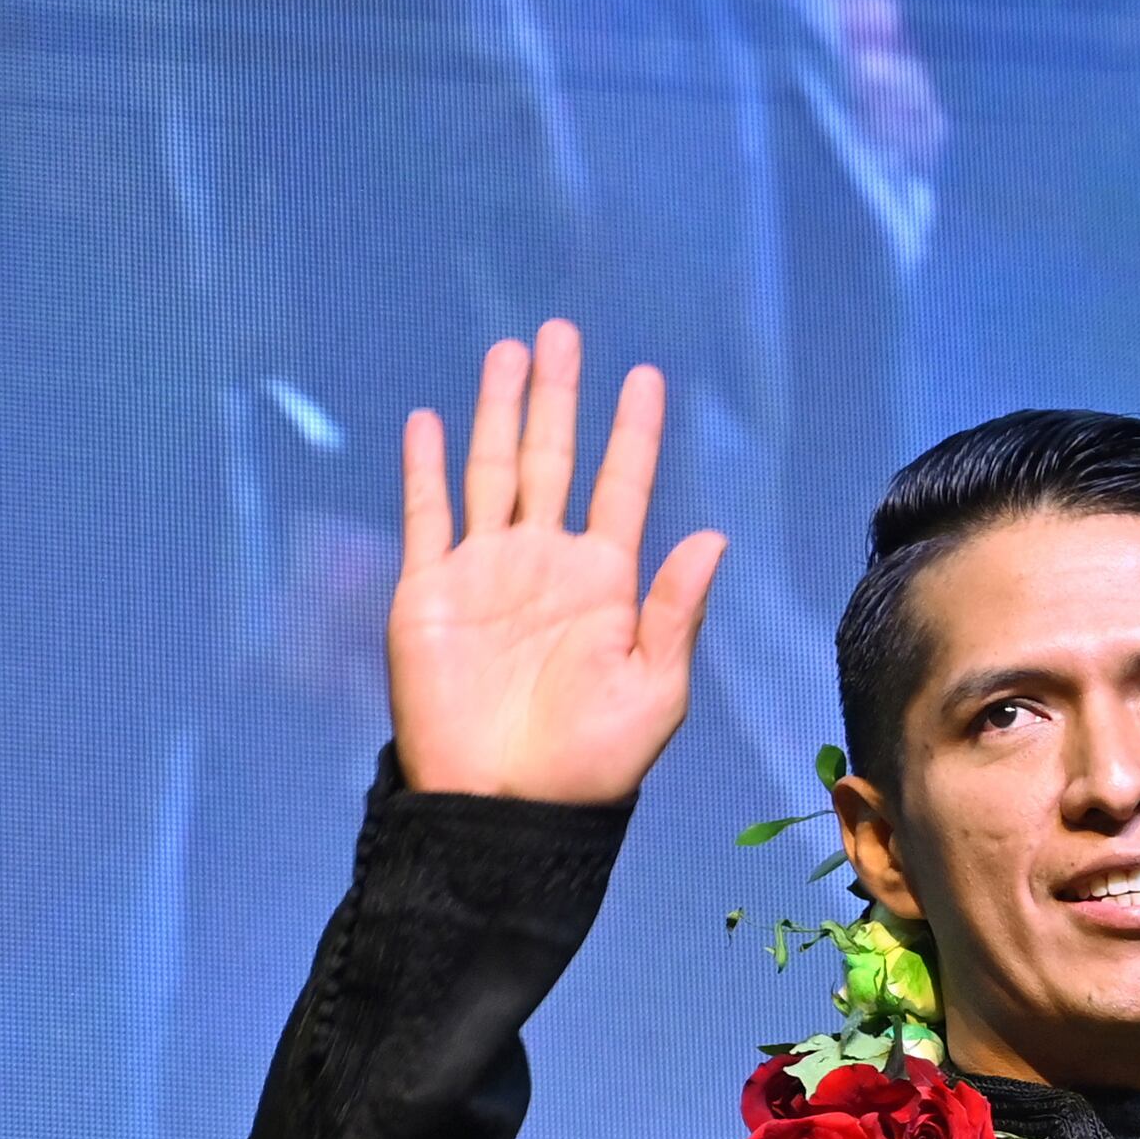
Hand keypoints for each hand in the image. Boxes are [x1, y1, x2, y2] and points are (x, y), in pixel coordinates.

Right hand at [387, 318, 721, 804]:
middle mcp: (544, 564)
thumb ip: (677, 611)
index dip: (633, 433)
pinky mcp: (431, 592)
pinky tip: (428, 420)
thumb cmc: (590, 763)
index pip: (621, 487)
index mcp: (605, 583)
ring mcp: (485, 572)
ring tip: (509, 353)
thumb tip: (712, 537)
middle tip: (564, 333)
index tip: (645, 377)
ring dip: (499, 412)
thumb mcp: (654, 690)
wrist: (505, 805)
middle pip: (553, 459)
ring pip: (493, 471)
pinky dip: (426, 468)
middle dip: (558, 397)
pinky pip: (428, 516)